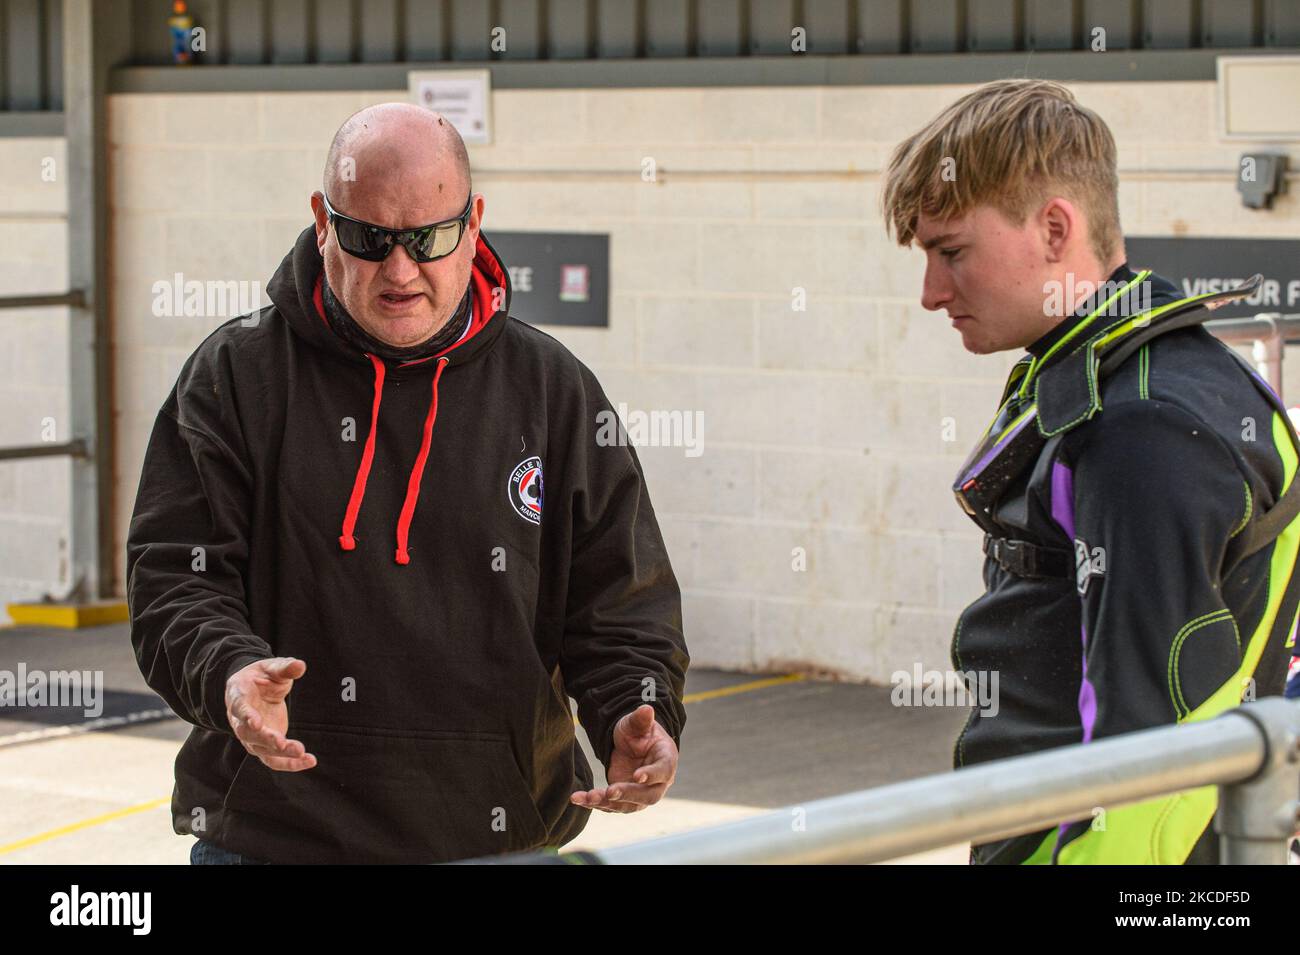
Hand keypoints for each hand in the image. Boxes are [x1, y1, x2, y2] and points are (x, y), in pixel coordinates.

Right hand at [226, 657, 315, 771]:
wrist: (254, 687)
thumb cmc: (262, 676)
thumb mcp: (272, 667)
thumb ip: (284, 667)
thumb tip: (300, 665)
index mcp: (238, 696)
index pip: (240, 708)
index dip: (246, 716)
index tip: (256, 724)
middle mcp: (240, 720)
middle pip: (249, 734)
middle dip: (266, 740)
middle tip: (282, 744)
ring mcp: (250, 736)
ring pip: (261, 750)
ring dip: (281, 755)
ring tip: (302, 754)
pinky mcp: (264, 745)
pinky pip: (273, 759)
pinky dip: (290, 763)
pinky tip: (308, 761)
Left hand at [571, 704, 676, 812]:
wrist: (632, 745)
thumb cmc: (639, 732)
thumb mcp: (638, 723)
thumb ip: (641, 719)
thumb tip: (646, 709)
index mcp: (666, 760)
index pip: (663, 771)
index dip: (652, 775)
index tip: (637, 776)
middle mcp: (657, 782)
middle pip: (648, 795)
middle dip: (628, 795)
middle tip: (610, 792)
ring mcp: (641, 794)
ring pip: (628, 805)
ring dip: (608, 803)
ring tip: (588, 797)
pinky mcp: (623, 800)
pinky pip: (611, 805)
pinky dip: (594, 803)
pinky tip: (578, 799)